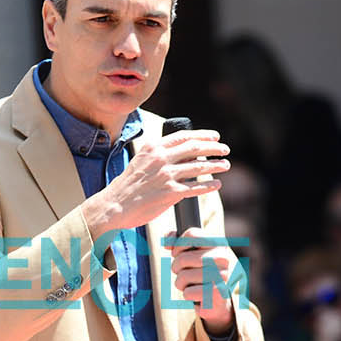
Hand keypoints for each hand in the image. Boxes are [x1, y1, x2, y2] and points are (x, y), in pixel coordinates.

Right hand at [81, 130, 228, 235]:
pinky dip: (209, 185)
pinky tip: (217, 184)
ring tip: (225, 165)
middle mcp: (161, 158)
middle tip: (225, 149)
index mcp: (153, 147)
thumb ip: (159, 155)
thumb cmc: (128, 185)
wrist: (115, 205)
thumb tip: (181, 153)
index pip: (184, 136)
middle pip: (195, 148)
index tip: (215, 136)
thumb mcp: (141, 161)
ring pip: (199, 166)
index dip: (203, 135)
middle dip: (214, 147)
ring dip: (216, 165)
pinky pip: (196, 187)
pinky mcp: (170, 193)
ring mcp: (166, 175)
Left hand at [168, 233, 239, 331]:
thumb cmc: (202, 273)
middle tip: (183, 273)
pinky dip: (188, 295)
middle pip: (183, 258)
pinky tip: (198, 295)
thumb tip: (167, 242)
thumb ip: (178, 242)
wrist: (217, 299)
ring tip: (190, 284)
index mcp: (219, 243)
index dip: (178, 245)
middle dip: (176, 267)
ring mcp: (222, 275)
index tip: (178, 253)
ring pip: (183, 277)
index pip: (192, 234)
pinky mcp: (218, 293)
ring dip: (180, 283)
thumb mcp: (192, 253)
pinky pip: (188, 293)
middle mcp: (223, 257)